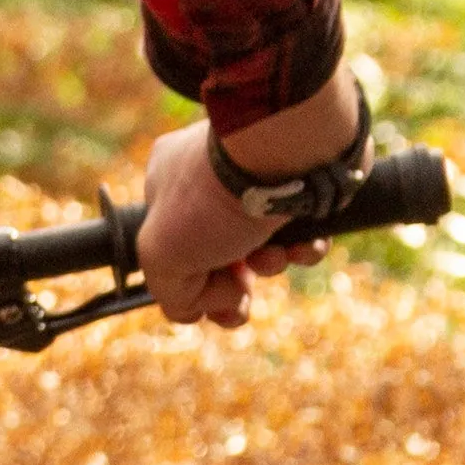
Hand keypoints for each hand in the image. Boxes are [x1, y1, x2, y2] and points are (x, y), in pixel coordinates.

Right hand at [134, 123, 326, 327]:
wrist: (283, 152)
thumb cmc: (214, 198)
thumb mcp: (162, 255)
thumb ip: (170, 293)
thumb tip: (195, 311)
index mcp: (166, 182)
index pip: (172, 247)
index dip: (192, 284)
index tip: (207, 299)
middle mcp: (208, 177)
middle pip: (220, 252)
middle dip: (235, 282)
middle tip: (244, 291)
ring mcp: (255, 179)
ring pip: (262, 244)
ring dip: (270, 265)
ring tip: (273, 256)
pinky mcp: (297, 184)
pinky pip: (299, 230)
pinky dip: (302, 247)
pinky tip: (301, 245)